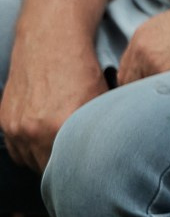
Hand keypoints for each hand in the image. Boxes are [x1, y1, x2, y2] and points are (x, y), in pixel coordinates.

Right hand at [0, 35, 109, 169]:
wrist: (51, 41)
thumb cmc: (82, 69)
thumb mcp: (99, 100)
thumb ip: (98, 130)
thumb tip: (111, 152)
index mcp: (58, 127)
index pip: (66, 170)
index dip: (78, 173)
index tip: (88, 174)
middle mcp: (31, 131)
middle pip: (46, 170)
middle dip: (62, 168)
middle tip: (77, 163)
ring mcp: (14, 127)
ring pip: (28, 161)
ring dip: (43, 159)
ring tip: (61, 147)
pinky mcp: (4, 121)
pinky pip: (15, 149)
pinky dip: (28, 148)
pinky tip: (44, 138)